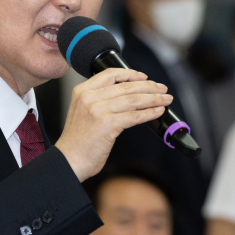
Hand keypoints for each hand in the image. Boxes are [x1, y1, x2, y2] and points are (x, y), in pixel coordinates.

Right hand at [55, 68, 171, 181]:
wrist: (69, 160)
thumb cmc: (78, 140)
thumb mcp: (83, 111)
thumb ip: (99, 100)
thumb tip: (129, 95)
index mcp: (82, 91)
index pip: (111, 74)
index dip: (131, 74)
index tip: (145, 77)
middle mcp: (89, 97)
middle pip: (126, 86)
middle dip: (149, 87)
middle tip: (162, 89)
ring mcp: (98, 110)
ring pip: (133, 100)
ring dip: (154, 99)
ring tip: (165, 99)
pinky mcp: (107, 124)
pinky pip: (134, 116)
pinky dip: (149, 113)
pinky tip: (157, 112)